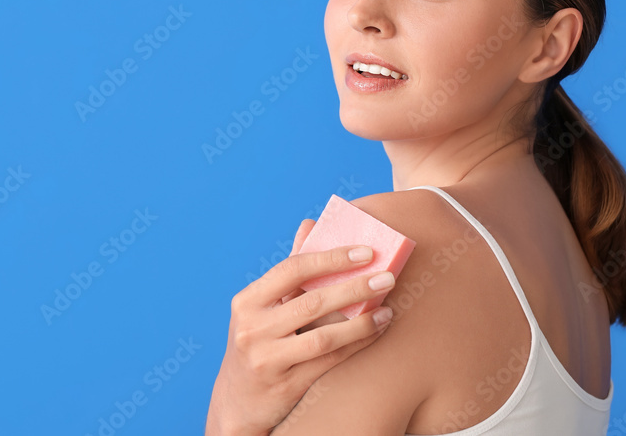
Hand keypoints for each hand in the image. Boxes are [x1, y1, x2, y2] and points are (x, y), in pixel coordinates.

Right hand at [206, 219, 396, 434]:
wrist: (237, 402)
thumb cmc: (258, 342)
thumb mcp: (261, 308)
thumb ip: (288, 272)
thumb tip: (309, 225)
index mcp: (247, 301)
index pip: (291, 270)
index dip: (331, 259)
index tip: (366, 252)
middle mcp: (252, 329)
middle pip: (311, 302)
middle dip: (354, 287)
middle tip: (387, 276)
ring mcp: (266, 360)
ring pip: (323, 336)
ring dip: (361, 321)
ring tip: (388, 308)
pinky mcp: (285, 385)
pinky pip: (329, 361)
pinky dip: (357, 344)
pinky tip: (377, 331)